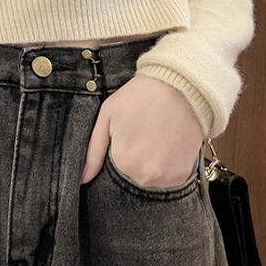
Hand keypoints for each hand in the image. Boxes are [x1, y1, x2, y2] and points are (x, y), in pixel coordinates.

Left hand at [80, 74, 203, 186]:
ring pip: (151, 178)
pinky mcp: (182, 174)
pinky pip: (168, 179)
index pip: (115, 169)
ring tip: (156, 138)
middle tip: (143, 133)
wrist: (179, 86)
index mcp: (123, 162)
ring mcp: (166, 177)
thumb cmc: (141, 96)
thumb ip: (93, 151)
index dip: (120, 150)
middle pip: (133, 175)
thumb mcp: (108, 115)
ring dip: (151, 164)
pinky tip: (167, 145)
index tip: (129, 135)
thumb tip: (82, 178)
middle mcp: (145, 175)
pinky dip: (167, 166)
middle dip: (135, 158)